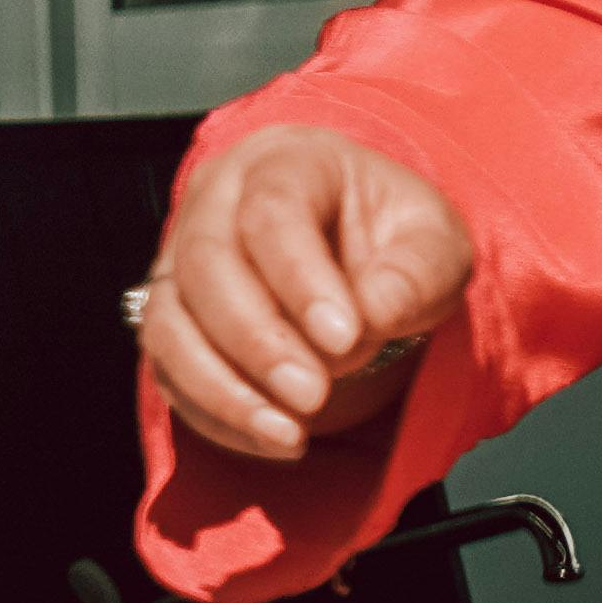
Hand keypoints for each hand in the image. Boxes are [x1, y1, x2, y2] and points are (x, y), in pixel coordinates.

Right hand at [137, 126, 472, 462]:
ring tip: (288, 433)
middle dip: (256, 340)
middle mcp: (214, 204)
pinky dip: (213, 413)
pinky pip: (167, 368)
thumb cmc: (389, 236)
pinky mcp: (170, 317)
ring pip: (168, 321)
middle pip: (205, 266)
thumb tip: (373, 314)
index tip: (344, 335)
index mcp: (283, 164)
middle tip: (311, 394)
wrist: (351, 246)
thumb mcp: (434, 241)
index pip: (272, 213)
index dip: (300, 278)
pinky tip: (271, 438)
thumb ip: (415, 273)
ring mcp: (179, 260)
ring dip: (221, 386)